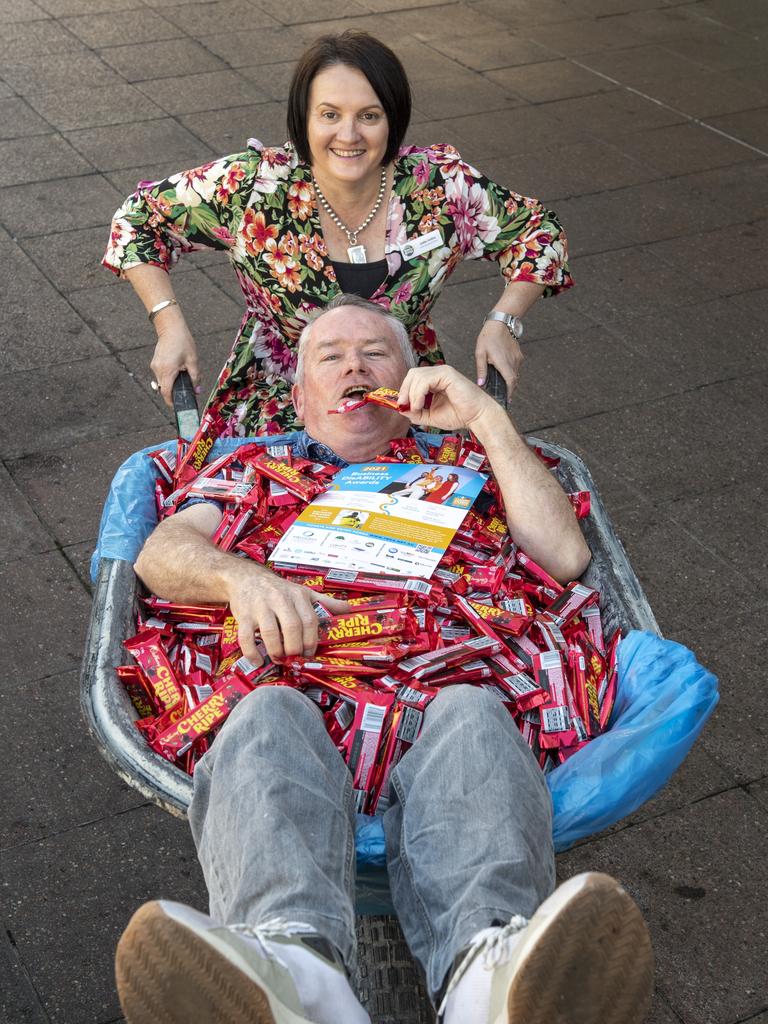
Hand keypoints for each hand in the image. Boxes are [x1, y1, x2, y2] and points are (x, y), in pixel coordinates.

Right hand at [150, 322, 200, 407]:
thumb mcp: (193, 360)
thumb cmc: (183, 342)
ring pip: (162, 382)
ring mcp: (155, 366)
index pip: (166, 393)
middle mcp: (158, 370)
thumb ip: (195, 377)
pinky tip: (176, 371)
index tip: (177, 406)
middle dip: (173, 393)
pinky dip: (168, 377)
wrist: (171, 328)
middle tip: (184, 393)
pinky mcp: (154, 363)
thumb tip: (197, 390)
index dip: (171, 402)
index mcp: (168, 371)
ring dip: (171, 384)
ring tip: (181, 379)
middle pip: (164, 389)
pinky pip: (160, 375)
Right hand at [225, 569, 349, 664]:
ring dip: (276, 652)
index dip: (311, 642)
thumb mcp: (303, 592)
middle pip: (292, 628)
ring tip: (279, 659)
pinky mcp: (243, 614)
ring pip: (270, 633)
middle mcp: (279, 599)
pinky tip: (258, 660)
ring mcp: (260, 606)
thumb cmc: (278, 589)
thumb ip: (325, 602)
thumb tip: (350, 610)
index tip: (309, 654)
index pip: (309, 621)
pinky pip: (246, 637)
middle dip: (295, 648)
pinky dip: (252, 653)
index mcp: (298, 596)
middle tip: (294, 658)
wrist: (246, 578)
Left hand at [397, 365, 499, 433]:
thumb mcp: (431, 416)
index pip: (412, 379)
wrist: (477, 417)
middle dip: (404, 390)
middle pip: (412, 374)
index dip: (404, 391)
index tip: (401, 406)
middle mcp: (438, 374)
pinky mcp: (447, 374)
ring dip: (411, 394)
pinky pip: (425, 379)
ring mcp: (443, 372)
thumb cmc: (459, 415)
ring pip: (416, 376)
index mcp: (434, 381)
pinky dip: (418, 393)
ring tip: (415, 408)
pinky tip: (420, 404)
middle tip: (403, 405)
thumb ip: (416, 412)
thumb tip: (401, 408)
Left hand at [475, 320, 522, 393]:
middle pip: (514, 380)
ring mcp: (517, 358)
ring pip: (515, 374)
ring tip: (502, 384)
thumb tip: (481, 384)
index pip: (510, 381)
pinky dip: (511, 372)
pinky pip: (516, 367)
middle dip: (509, 389)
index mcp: (503, 362)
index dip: (510, 392)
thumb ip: (481, 370)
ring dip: (510, 380)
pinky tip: (503, 371)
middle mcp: (513, 361)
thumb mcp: (480, 353)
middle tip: (503, 396)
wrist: (501, 322)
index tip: (507, 400)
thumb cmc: (488, 336)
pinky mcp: (519, 355)